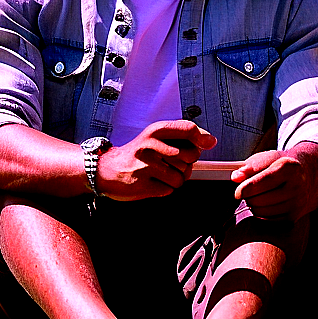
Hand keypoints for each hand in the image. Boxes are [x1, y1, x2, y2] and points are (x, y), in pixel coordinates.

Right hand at [97, 120, 215, 200]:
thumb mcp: (156, 136)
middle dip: (188, 163)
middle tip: (174, 163)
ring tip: (162, 174)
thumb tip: (210, 141)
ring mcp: (146, 166)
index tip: (208, 143)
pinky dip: (165, 188)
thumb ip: (181, 136)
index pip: (188, 129)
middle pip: (190, 156)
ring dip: (176, 178)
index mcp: (155, 131)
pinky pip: (170, 189)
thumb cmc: (138, 153)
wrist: (107, 170)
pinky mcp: (143, 185)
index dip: (203, 137)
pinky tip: (154, 182)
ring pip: (181, 176)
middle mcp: (151, 146)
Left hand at [231, 143, 317, 221]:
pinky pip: (267, 220)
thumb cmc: (282, 165)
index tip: (238, 192)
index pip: (262, 182)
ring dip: (253, 205)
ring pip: (262, 212)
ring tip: (257, 196)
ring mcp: (297, 203)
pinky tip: (265, 203)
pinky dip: (262, 213)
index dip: (245, 189)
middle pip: (260, 200)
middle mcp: (296, 186)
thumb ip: (250, 166)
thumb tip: (235, 177)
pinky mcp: (294, 216)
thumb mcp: (268, 158)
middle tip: (248, 191)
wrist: (307, 175)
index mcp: (289, 167)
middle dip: (248, 197)